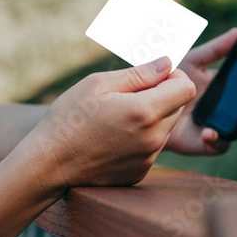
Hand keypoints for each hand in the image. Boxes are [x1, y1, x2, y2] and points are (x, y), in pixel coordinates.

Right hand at [28, 57, 195, 187]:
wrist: (49, 164)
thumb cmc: (69, 119)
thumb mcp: (98, 85)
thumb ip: (139, 74)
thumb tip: (167, 64)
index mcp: (144, 112)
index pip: (186, 88)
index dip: (174, 77)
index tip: (154, 76)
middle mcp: (153, 138)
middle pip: (178, 108)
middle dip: (162, 96)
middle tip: (129, 95)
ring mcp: (148, 158)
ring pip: (166, 128)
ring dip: (152, 117)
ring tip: (117, 118)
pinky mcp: (140, 172)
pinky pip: (152, 147)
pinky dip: (141, 138)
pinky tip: (114, 137)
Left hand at [165, 28, 236, 155]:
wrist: (145, 107)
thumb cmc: (168, 82)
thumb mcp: (191, 62)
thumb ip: (214, 50)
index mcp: (227, 84)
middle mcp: (228, 106)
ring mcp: (219, 124)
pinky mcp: (205, 143)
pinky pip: (217, 144)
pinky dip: (217, 139)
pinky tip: (212, 132)